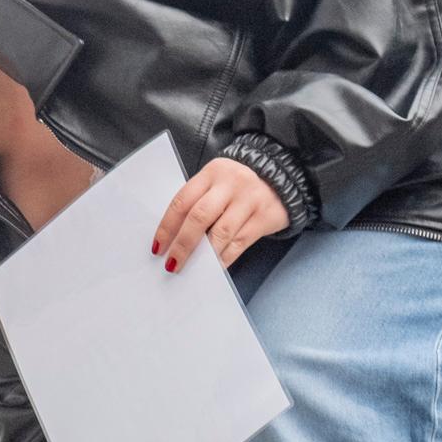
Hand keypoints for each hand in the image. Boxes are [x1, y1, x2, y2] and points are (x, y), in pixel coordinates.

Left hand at [152, 158, 287, 272]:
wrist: (284, 175)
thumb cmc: (241, 184)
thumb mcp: (218, 182)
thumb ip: (200, 202)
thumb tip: (177, 238)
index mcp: (212, 173)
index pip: (182, 201)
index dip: (167, 227)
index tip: (158, 247)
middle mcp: (230, 184)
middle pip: (199, 217)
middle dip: (183, 244)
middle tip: (173, 263)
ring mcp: (249, 200)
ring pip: (221, 233)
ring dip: (204, 255)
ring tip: (193, 268)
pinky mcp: (264, 216)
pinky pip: (240, 243)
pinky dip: (225, 258)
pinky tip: (215, 267)